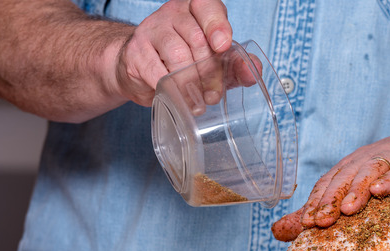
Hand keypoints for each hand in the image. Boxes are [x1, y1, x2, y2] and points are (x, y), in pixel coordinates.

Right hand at [114, 0, 231, 105]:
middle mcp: (174, 13)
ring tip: (198, 102)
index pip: (207, 6)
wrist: (143, 70)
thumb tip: (254, 71)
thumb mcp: (217, 63)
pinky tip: (177, 99)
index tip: (223, 46)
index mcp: (197, 9)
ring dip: (192, 83)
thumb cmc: (187, 62)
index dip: (217, 25)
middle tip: (213, 95)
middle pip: (198, 39)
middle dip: (210, 72)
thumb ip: (237, 66)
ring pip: (178, 55)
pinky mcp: (136, 51)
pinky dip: (171, 89)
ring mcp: (152, 29)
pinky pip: (157, 71)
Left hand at [271, 115, 389, 240]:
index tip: (303, 226)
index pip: (328, 184)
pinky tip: (380, 191)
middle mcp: (368, 159)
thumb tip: (278, 231)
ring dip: (357, 190)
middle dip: (330, 200)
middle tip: (317, 224)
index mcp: (351, 167)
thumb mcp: (362, 188)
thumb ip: (323, 210)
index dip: (314, 203)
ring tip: (347, 210)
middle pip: (344, 178)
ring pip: (370, 172)